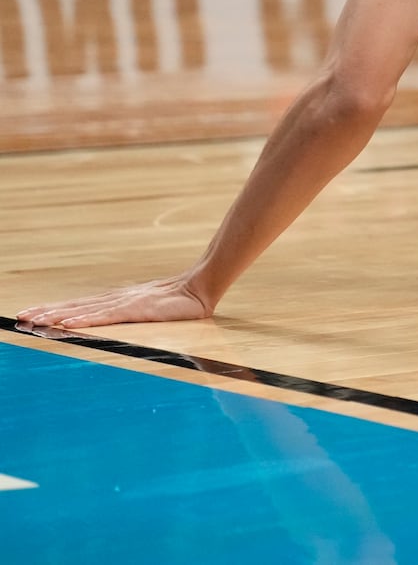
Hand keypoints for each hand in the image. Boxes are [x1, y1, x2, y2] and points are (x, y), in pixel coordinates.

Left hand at [17, 275, 212, 329]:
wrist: (201, 288)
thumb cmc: (179, 302)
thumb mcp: (150, 310)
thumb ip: (132, 314)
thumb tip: (114, 322)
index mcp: (117, 301)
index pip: (79, 305)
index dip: (54, 309)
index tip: (31, 313)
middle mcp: (115, 299)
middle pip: (75, 306)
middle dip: (46, 311)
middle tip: (21, 316)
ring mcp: (124, 303)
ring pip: (83, 310)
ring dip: (56, 315)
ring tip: (34, 320)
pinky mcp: (135, 309)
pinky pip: (104, 317)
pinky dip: (83, 320)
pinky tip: (66, 324)